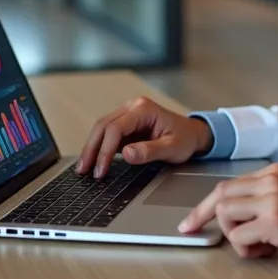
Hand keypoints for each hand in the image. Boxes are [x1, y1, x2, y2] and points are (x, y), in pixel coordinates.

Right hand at [77, 97, 213, 178]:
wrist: (193, 134)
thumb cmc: (185, 139)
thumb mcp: (172, 148)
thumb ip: (149, 151)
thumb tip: (126, 154)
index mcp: (144, 109)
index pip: (115, 128)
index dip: (105, 150)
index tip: (100, 169)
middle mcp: (133, 107)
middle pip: (103, 125)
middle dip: (91, 148)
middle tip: (84, 170)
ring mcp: (128, 114)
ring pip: (102, 129)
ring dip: (91, 148)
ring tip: (84, 168)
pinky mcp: (126, 124)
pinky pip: (107, 134)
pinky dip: (99, 147)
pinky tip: (93, 161)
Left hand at [178, 163, 277, 267]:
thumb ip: (266, 198)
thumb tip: (238, 217)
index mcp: (275, 172)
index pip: (230, 183)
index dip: (207, 203)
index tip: (193, 217)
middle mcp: (271, 180)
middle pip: (220, 194)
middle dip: (201, 215)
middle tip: (191, 229)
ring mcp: (272, 198)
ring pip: (225, 213)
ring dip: (233, 235)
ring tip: (258, 244)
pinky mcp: (274, 220)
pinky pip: (239, 236)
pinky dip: (246, 249)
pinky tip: (268, 250)